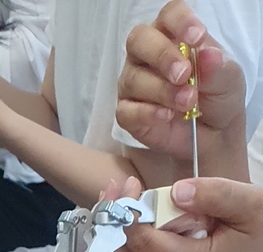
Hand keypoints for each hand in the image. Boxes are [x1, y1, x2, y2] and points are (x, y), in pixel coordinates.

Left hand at [112, 175, 262, 251]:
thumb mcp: (249, 205)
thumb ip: (213, 196)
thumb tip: (177, 191)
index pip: (143, 242)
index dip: (131, 211)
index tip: (131, 185)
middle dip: (123, 222)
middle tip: (128, 188)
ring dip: (128, 229)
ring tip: (134, 196)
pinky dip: (139, 236)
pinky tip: (145, 212)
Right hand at [116, 2, 246, 165]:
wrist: (214, 133)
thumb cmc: (218, 96)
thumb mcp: (228, 78)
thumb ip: (218, 67)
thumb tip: (208, 55)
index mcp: (173, 35)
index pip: (169, 15)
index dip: (180, 22)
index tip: (197, 38)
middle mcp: (147, 55)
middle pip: (139, 39)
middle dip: (161, 55)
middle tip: (183, 74)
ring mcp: (134, 84)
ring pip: (133, 79)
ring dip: (161, 91)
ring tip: (187, 102)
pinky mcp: (128, 113)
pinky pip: (127, 110)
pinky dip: (147, 113)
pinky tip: (167, 116)